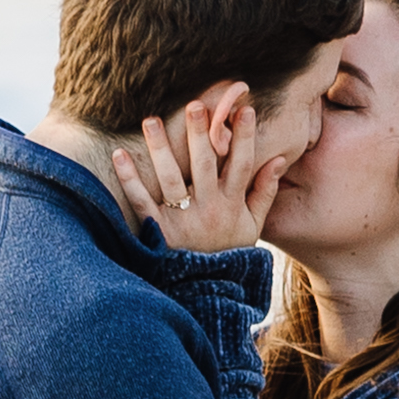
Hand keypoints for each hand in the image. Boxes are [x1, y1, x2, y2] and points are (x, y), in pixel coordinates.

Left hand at [107, 83, 278, 254]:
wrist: (206, 292)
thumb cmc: (228, 252)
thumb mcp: (252, 226)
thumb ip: (265, 192)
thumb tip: (278, 159)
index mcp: (232, 205)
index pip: (242, 165)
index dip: (245, 138)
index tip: (247, 109)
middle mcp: (208, 209)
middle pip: (205, 165)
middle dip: (200, 134)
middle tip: (195, 105)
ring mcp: (182, 219)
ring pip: (170, 178)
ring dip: (160, 147)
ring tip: (151, 119)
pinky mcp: (158, 230)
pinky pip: (142, 202)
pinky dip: (130, 179)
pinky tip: (119, 155)